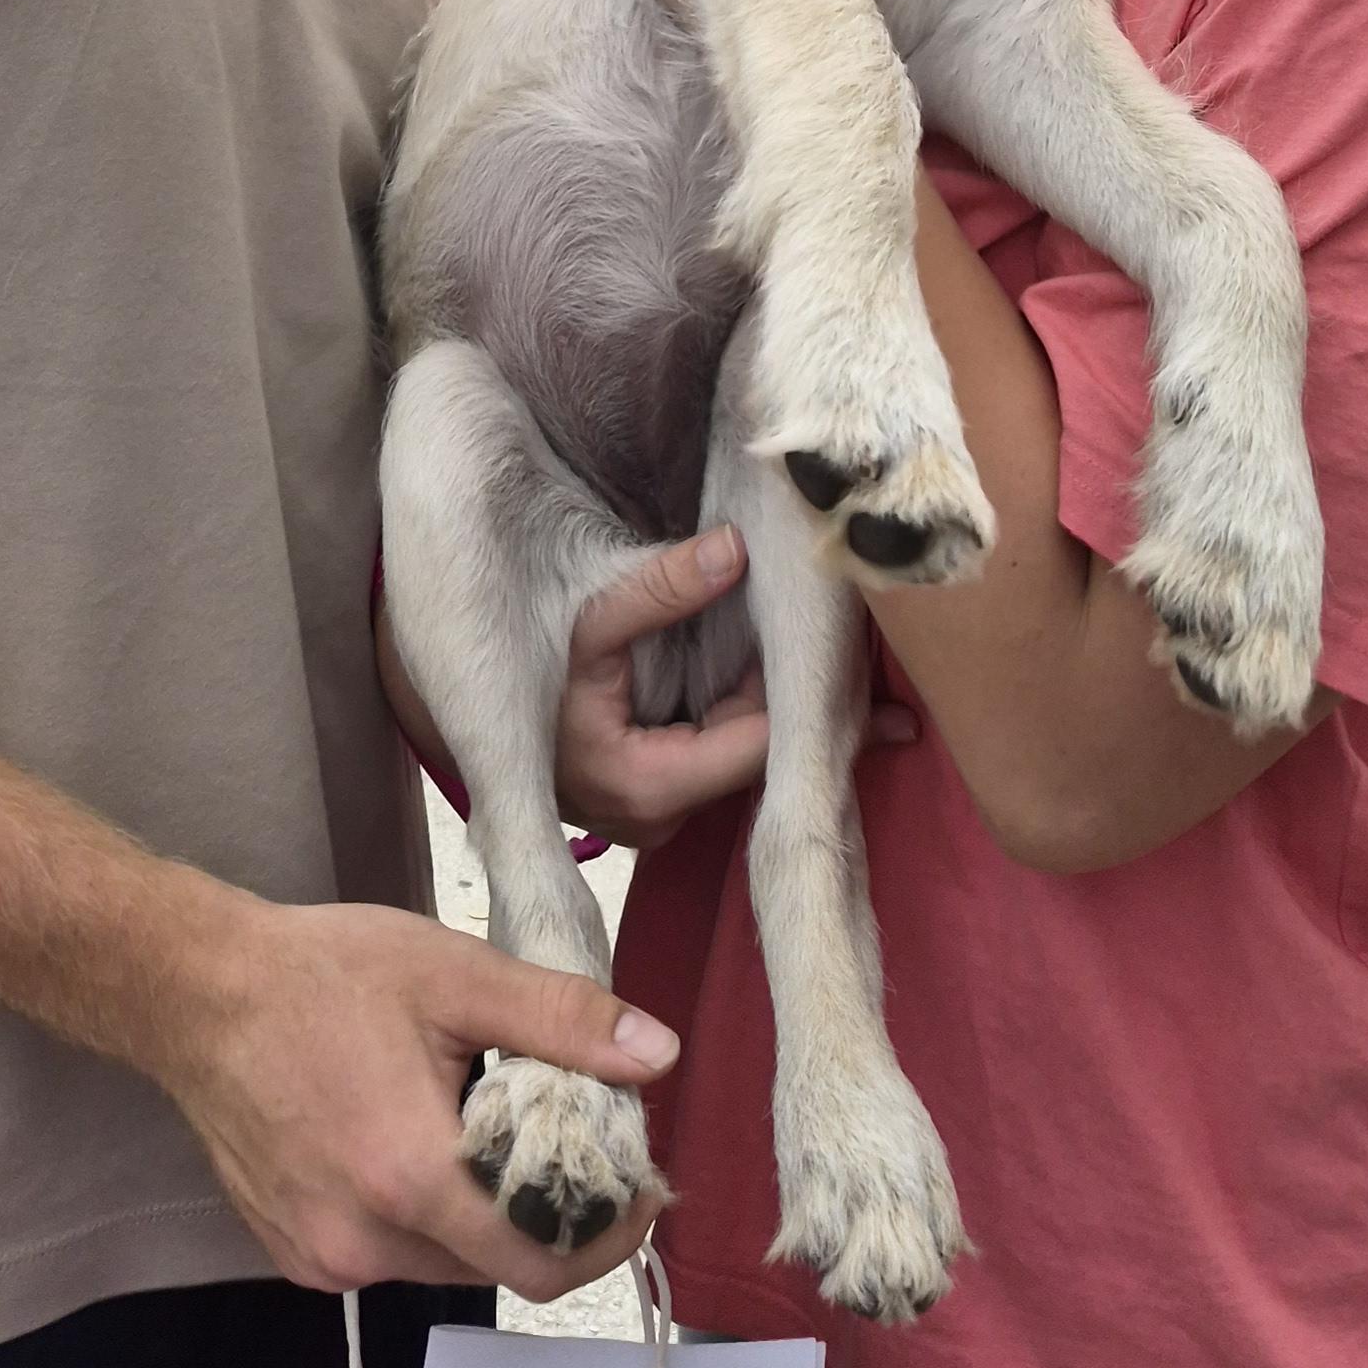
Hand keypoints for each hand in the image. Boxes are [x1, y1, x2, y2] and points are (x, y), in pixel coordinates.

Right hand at [148, 885, 679, 1296]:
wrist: (197, 995)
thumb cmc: (324, 975)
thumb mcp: (455, 976)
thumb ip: (563, 1021)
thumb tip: (659, 1055)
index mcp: (410, 1178)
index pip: (540, 1263)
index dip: (605, 1233)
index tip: (638, 1186)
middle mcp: (365, 1242)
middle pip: (498, 1263)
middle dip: (551, 1212)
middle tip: (572, 1136)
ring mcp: (323, 1258)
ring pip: (447, 1262)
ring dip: (486, 1213)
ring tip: (488, 1127)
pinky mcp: (297, 1255)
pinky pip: (393, 1256)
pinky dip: (427, 1215)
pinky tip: (418, 1140)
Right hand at [552, 526, 914, 849]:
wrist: (480, 713)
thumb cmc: (523, 670)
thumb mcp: (588, 620)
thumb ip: (659, 589)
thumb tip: (736, 549)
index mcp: (646, 788)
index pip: (755, 749)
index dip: (805, 706)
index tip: (855, 667)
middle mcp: (661, 819)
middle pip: (760, 759)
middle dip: (812, 714)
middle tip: (886, 679)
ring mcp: (664, 814)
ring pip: (749, 759)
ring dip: (794, 717)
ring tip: (866, 681)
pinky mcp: (667, 795)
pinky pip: (730, 754)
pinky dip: (764, 718)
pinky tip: (815, 692)